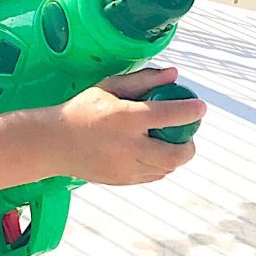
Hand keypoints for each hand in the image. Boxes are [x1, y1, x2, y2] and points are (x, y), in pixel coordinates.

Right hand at [45, 66, 205, 185]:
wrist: (54, 144)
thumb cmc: (83, 110)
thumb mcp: (109, 87)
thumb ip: (143, 80)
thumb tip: (174, 74)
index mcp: (124, 118)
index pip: (167, 115)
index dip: (189, 111)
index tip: (201, 107)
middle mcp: (127, 146)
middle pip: (175, 154)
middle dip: (189, 145)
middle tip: (188, 134)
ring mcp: (125, 167)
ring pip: (167, 167)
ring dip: (176, 156)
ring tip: (170, 142)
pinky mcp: (122, 181)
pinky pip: (154, 175)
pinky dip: (161, 165)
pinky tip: (153, 153)